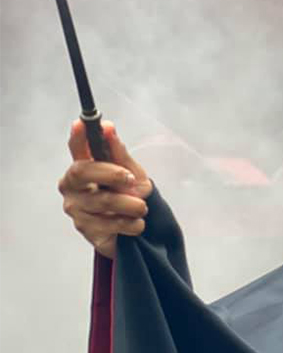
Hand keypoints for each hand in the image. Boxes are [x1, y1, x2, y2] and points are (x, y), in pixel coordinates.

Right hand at [59, 120, 152, 258]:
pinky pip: (113, 223)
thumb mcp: (131, 172)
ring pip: (104, 201)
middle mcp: (73, 186)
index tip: (82, 123)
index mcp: (82, 167)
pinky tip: (134, 223)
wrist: (132, 227)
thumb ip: (119, 154)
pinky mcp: (86, 229)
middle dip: (112, 173)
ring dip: (132, 204)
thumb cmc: (126, 194)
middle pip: (83, 171)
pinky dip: (132, 223)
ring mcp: (76, 208)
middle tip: (131, 180)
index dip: (78, 136)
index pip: (77, 148)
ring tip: (141, 207)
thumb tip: (108, 129)